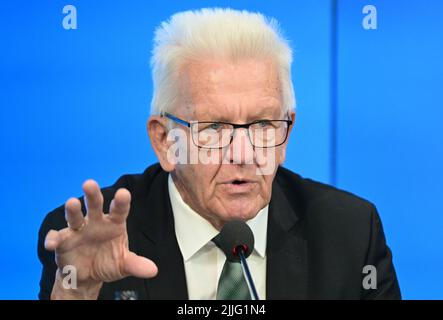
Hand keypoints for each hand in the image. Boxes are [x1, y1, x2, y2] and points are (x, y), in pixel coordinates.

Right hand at [45, 180, 157, 298]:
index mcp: (114, 224)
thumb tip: (153, 270)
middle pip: (95, 205)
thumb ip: (136, 264)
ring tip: (72, 202)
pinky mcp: (63, 240)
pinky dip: (52, 239)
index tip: (123, 193)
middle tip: (89, 183)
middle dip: (93, 195)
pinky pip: (56, 237)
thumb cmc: (108, 263)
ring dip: (72, 210)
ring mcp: (78, 230)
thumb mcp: (123, 265)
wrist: (88, 276)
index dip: (121, 202)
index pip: (119, 210)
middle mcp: (96, 222)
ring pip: (75, 216)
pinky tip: (52, 243)